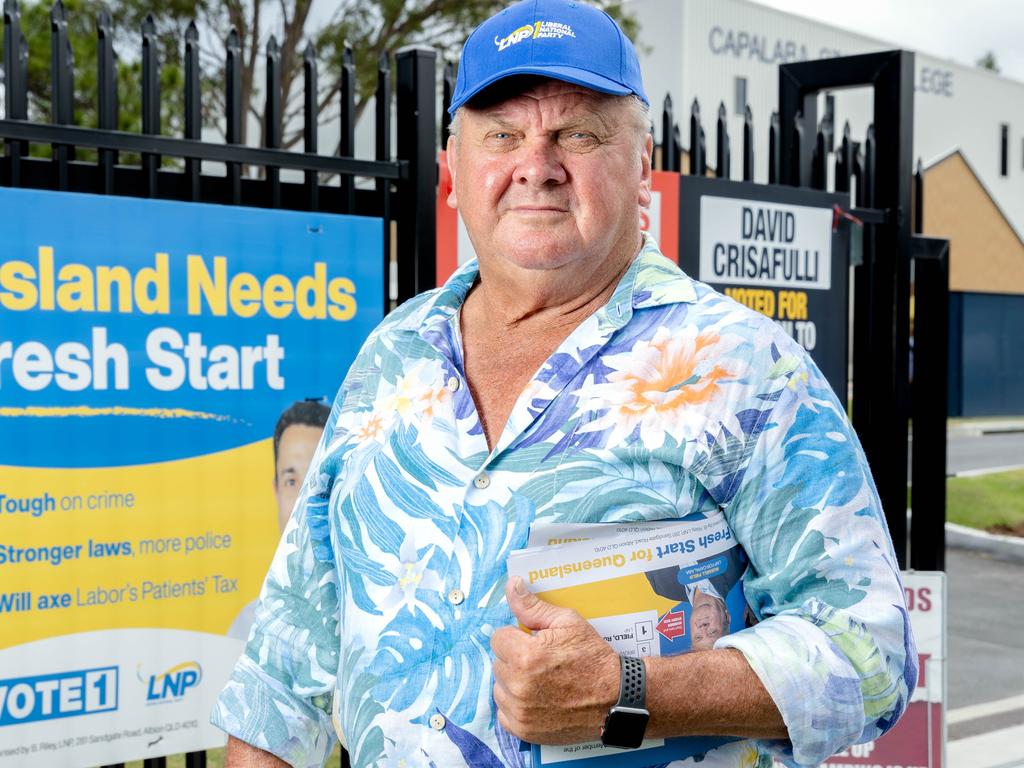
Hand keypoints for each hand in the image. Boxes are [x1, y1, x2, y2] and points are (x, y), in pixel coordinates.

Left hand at [490, 576, 619, 743]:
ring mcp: (520, 711)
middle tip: (541, 662)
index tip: (533, 643)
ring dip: (513, 683)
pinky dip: (516, 706)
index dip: (516, 638)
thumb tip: (511, 584)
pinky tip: (537, 699)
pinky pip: (504, 713)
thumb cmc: (592, 657)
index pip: (498, 638)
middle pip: (498, 663)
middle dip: (515, 659)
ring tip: (540, 681)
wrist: (615, 698)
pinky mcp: (524, 730)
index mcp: (526, 655)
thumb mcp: (567, 622)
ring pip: (499, 688)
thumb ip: (533, 606)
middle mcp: (518, 685)